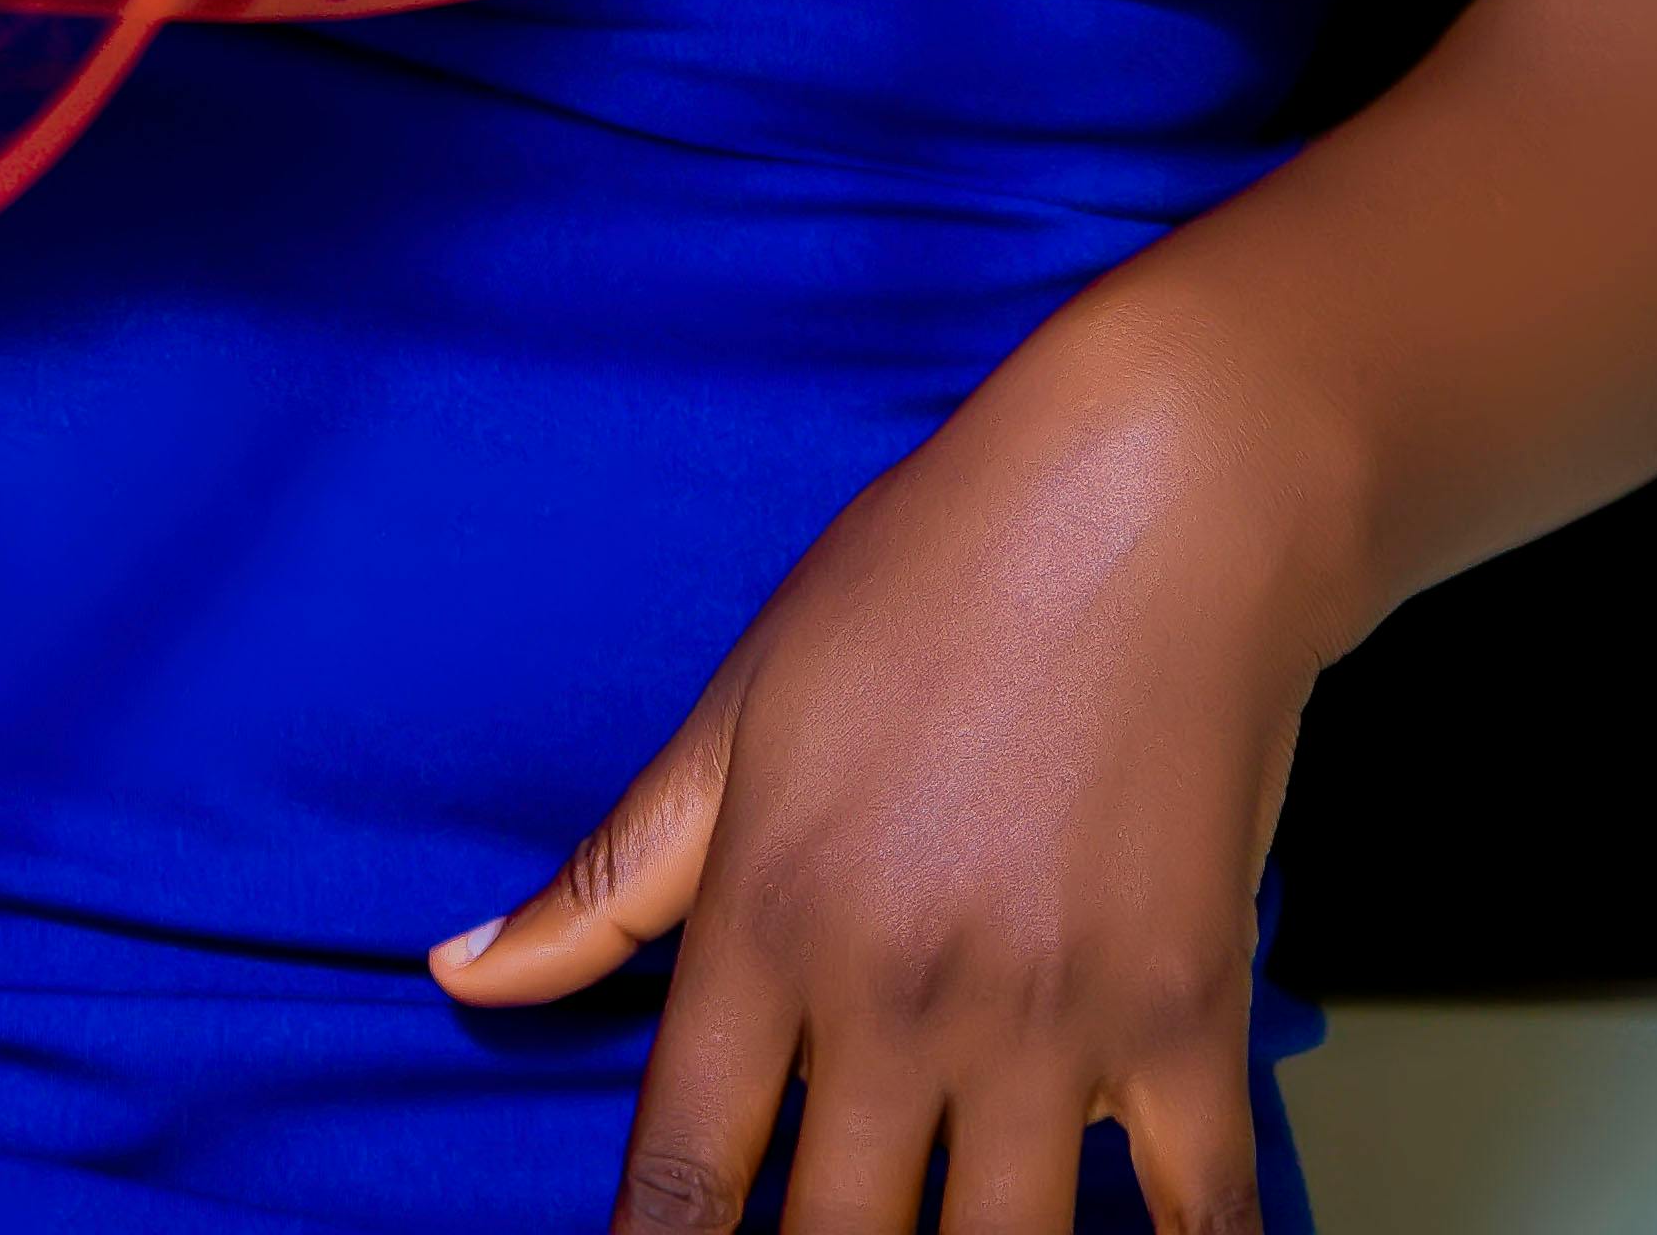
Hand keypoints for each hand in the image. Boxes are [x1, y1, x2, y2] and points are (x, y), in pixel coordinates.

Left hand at [428, 286, 1340, 1231]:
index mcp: (769, 917)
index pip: (681, 1177)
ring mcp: (1049, 1016)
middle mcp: (897, 991)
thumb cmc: (935, 576)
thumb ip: (610, 877)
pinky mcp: (1189, 1016)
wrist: (1161, 493)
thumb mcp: (741, 705)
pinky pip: (1198, 1221)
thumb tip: (459, 975)